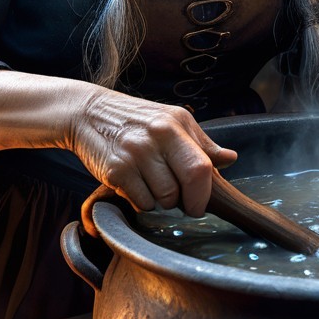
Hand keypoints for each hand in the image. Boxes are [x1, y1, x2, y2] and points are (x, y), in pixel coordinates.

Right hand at [68, 89, 237, 219]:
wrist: (88, 113)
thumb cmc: (136, 120)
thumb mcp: (172, 121)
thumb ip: (202, 144)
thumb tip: (230, 158)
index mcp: (175, 125)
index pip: (200, 168)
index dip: (203, 194)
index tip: (200, 205)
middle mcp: (155, 138)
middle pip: (181, 190)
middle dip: (184, 203)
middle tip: (178, 199)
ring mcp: (133, 155)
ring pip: (161, 201)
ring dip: (160, 201)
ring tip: (152, 183)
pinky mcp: (114, 171)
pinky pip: (140, 203)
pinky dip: (141, 201)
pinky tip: (135, 184)